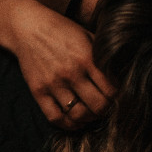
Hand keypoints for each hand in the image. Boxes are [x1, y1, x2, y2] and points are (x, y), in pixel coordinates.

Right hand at [9, 0, 115, 129]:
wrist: (28, 27)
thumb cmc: (62, 30)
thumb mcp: (88, 35)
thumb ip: (103, 55)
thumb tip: (122, 70)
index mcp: (87, 58)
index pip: (111, 89)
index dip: (118, 96)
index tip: (117, 96)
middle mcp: (71, 73)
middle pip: (98, 106)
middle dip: (106, 110)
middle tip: (107, 107)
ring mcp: (54, 84)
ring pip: (78, 115)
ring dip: (89, 118)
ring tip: (92, 114)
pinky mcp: (38, 91)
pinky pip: (55, 117)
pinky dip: (68, 124)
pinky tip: (75, 121)